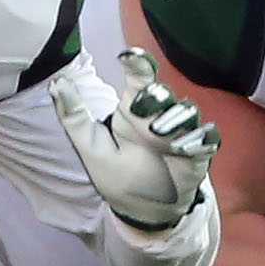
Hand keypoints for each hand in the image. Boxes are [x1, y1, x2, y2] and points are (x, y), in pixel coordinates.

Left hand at [54, 48, 220, 231]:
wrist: (143, 211)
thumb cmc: (117, 174)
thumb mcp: (90, 148)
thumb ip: (74, 116)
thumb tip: (57, 82)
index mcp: (133, 108)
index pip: (140, 77)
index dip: (137, 62)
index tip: (126, 55)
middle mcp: (159, 115)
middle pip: (163, 92)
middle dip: (154, 95)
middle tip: (139, 103)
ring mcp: (181, 133)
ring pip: (187, 111)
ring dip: (176, 118)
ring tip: (159, 132)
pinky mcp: (198, 152)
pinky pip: (207, 138)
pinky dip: (200, 138)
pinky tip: (186, 146)